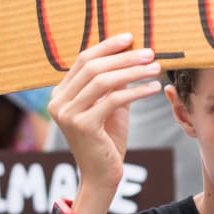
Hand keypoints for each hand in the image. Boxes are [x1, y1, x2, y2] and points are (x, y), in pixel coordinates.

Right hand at [47, 33, 162, 193]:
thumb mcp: (110, 105)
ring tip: (155, 67)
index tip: (129, 37)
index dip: (107, 46)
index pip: (83, 60)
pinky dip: (136, 91)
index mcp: (60, 94)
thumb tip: (132, 53)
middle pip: (93, 67)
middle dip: (123, 57)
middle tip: (149, 52)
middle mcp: (58, 102)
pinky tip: (153, 88)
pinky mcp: (83, 126)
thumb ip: (114, 82)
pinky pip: (113, 100)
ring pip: (103, 81)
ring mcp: (68, 114)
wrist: (101, 176)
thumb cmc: (107, 139)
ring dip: (133, 71)